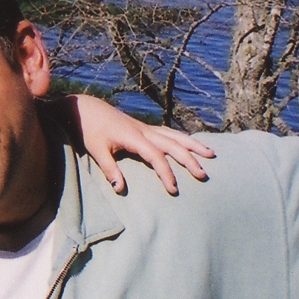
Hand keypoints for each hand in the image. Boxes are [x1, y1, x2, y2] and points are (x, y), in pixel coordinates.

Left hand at [64, 93, 212, 194]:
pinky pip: (170, 132)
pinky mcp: (145, 127)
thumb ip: (109, 169)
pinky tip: (193, 144)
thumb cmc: (90, 130)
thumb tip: (120, 189)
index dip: (166, 173)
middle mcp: (144, 130)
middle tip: (203, 175)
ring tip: (212, 154)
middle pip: (172, 145)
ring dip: (194, 145)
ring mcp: (146, 127)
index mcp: (134, 137)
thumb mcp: (96, 150)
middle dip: (189, 160)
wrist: (87, 108)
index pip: (156, 157)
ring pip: (175, 135)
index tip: (173, 189)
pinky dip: (183, 138)